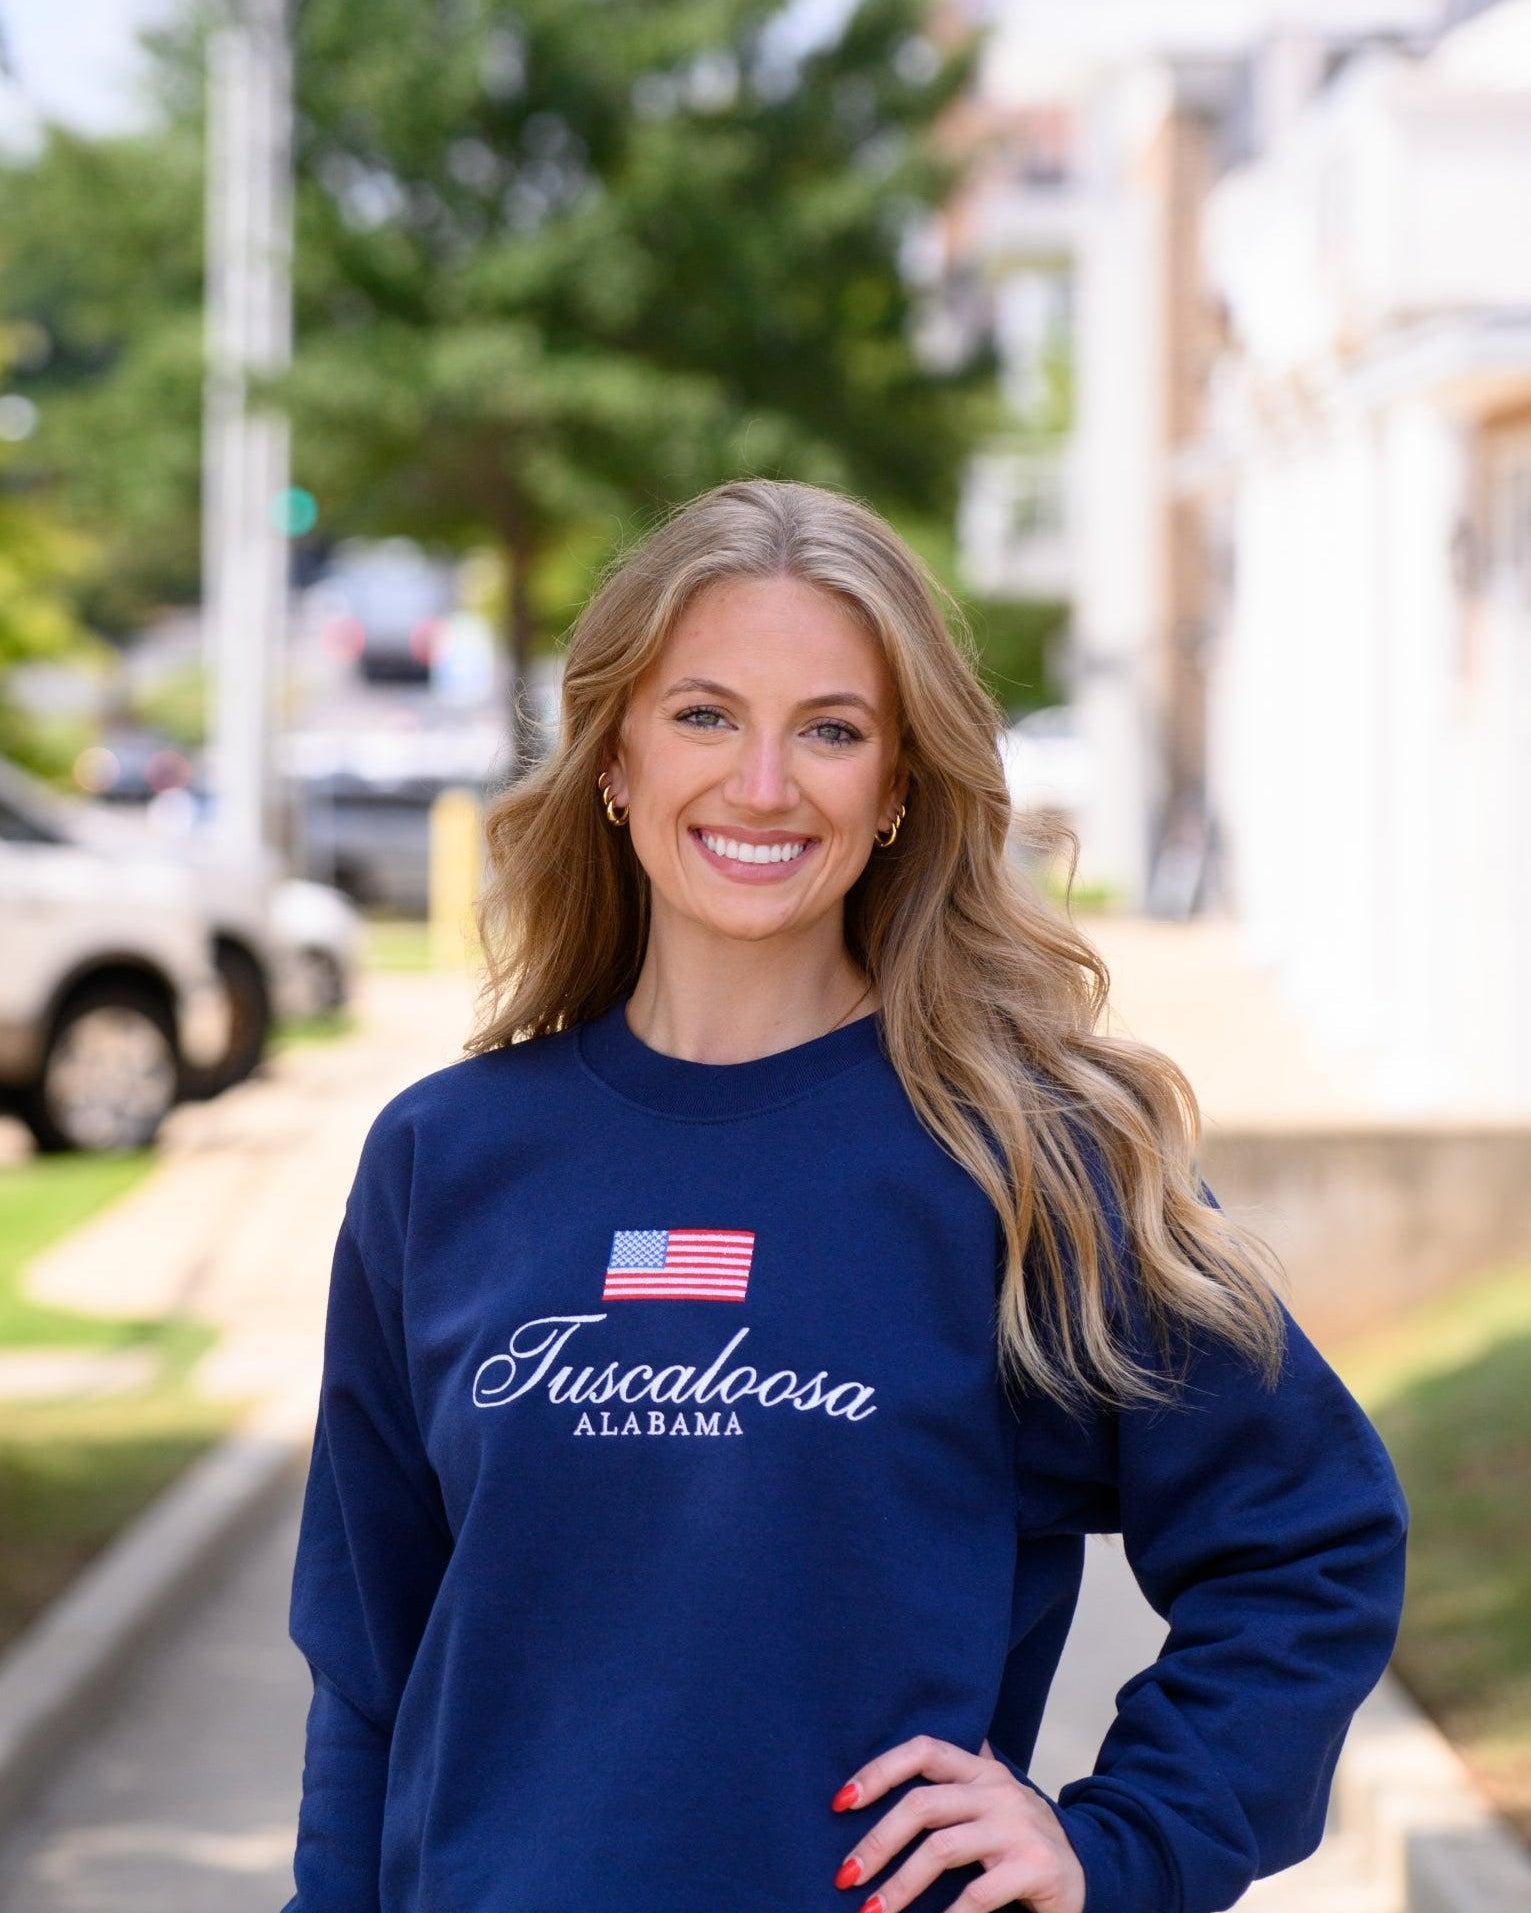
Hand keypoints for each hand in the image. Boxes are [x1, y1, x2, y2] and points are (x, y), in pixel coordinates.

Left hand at [829, 1733, 1086, 1912]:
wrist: (1091, 1870)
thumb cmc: (1022, 1840)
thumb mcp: (990, 1802)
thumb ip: (953, 1786)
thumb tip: (882, 1778)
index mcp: (981, 1770)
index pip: (923, 1751)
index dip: (878, 1770)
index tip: (840, 1802)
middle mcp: (998, 1790)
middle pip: (922, 1806)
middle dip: (876, 1842)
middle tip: (846, 1876)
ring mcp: (1018, 1827)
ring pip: (941, 1849)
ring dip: (899, 1885)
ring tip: (871, 1912)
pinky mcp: (1033, 1867)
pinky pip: (977, 1893)